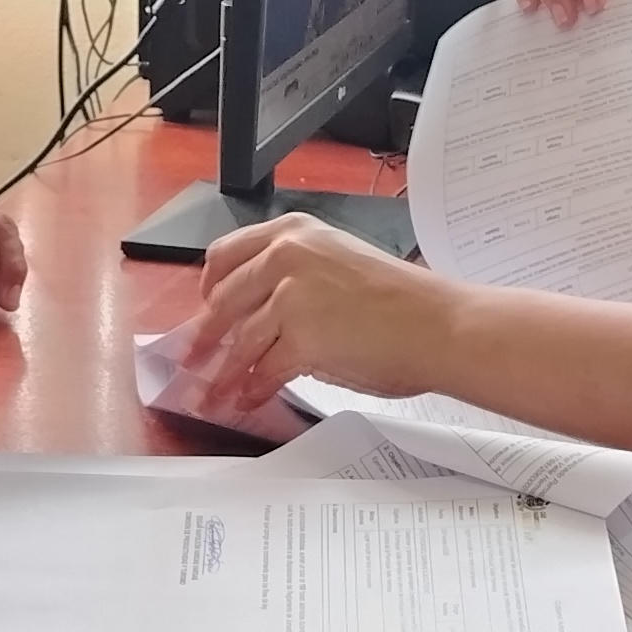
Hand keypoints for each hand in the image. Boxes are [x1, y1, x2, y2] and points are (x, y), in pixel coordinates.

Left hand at [178, 215, 451, 421]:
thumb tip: (259, 312)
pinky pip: (262, 370)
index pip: (227, 254)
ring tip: (212, 392)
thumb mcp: (340, 261)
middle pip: (224, 300)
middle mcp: (286, 256)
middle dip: (205, 335)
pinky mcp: (300, 339)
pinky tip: (247, 399)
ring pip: (240, 340)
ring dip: (223, 372)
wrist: (438, 324)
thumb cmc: (403, 299)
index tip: (205, 306)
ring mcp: (291, 297)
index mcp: (295, 232)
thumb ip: (296, 276)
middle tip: (193, 356)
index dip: (210, 286)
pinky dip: (251, 389)